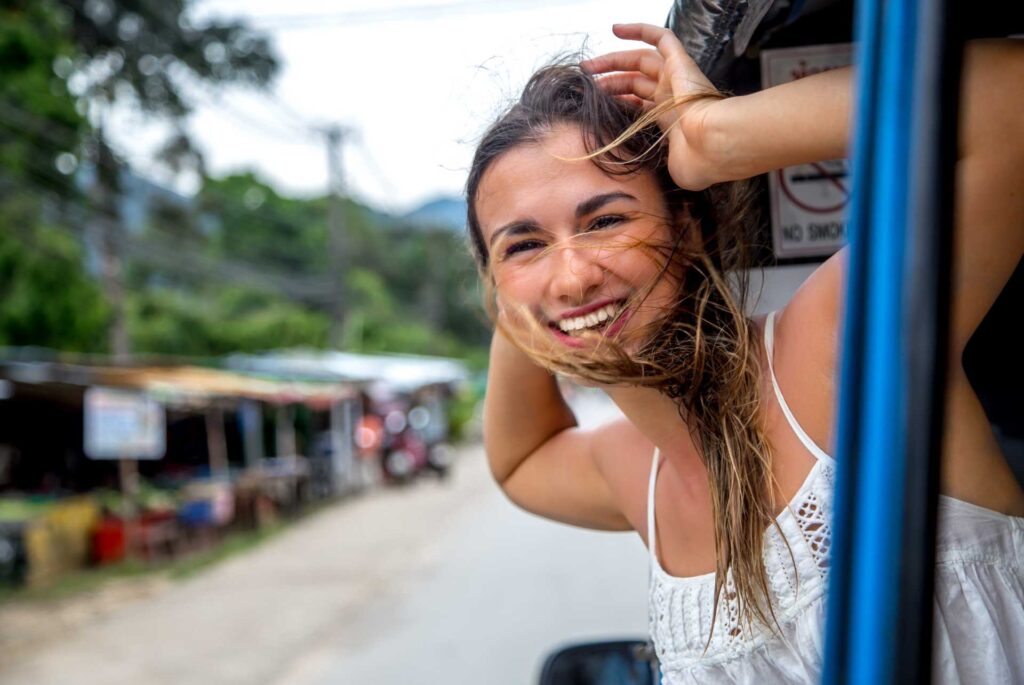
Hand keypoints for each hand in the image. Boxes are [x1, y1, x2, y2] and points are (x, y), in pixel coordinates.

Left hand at [581, 23, 722, 189]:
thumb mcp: (668, 168)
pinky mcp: (681, 62)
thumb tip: (635, 180)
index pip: (640, 104)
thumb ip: (652, 165)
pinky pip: (661, 38)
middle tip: (585, 82)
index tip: (595, 103)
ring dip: (612, 60)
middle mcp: (673, 96)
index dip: (618, 100)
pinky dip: (639, 30)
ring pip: (640, 60)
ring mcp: (677, 78)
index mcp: (670, 120)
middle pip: (634, 82)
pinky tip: (615, 29)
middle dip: (609, 81)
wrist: (713, 144)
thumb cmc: (694, 161)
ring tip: (587, 66)